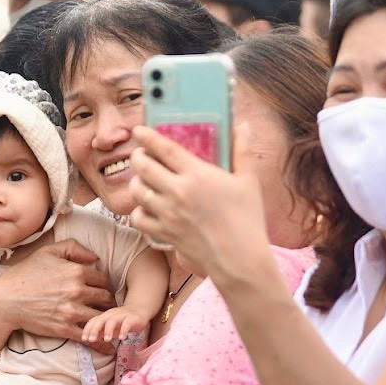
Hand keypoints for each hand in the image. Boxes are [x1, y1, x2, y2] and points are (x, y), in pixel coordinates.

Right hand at [0, 239, 115, 341]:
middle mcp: (77, 290)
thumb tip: (95, 257)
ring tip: (109, 323)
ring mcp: (71, 311)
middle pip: (107, 299)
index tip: (103, 291)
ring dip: (107, 320)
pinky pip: (89, 336)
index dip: (105, 286)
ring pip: (101, 317)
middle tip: (109, 308)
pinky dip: (101, 342)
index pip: (103, 280)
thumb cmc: (25, 274)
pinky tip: (109, 347)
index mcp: (76, 271)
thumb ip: (73, 248)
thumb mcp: (47, 252)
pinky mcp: (64, 328)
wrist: (5, 300)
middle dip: (110, 304)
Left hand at [82, 305, 148, 346]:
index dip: (88, 329)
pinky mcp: (132, 318)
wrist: (140, 310)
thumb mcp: (110, 327)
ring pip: (113, 320)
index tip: (84, 339)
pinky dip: (124, 330)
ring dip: (108, 330)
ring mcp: (122, 315)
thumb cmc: (122, 320)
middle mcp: (112, 314)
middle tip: (92, 340)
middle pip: (101, 320)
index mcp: (104, 316)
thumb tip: (89, 339)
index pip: (93, 321)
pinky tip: (122, 338)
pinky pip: (127, 323)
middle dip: (95, 329)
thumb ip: (100, 332)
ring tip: (107, 340)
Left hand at [130, 126, 272, 284]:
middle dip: (138, 157)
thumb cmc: (248, 220)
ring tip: (142, 179)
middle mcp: (178, 192)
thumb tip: (244, 124)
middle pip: (143, 167)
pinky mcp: (164, 233)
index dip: (148, 137)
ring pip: (138, 191)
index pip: (165, 149)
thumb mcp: (249, 181)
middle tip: (141, 154)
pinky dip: (138, 211)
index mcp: (198, 175)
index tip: (138, 129)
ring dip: (136, 182)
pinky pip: (139, 218)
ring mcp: (168, 214)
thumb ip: (243, 150)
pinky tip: (146, 207)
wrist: (239, 260)